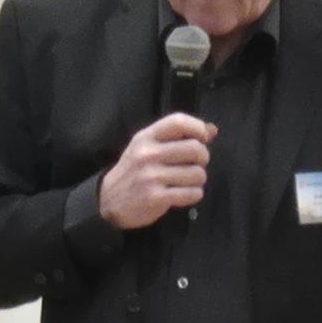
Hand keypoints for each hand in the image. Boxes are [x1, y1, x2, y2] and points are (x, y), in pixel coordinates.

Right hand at [99, 113, 217, 231]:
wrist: (108, 200)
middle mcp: (148, 154)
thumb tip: (212, 130)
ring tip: (189, 181)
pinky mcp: (156, 197)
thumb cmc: (134, 171)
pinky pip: (191, 193)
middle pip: (194, 149)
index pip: (178, 122)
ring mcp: (152, 176)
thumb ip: (178, 137)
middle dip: (203, 158)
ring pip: (197, 173)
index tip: (203, 138)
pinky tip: (185, 194)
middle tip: (197, 164)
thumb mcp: (148, 147)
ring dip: (199, 179)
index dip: (198, 128)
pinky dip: (194, 194)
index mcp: (146, 137)